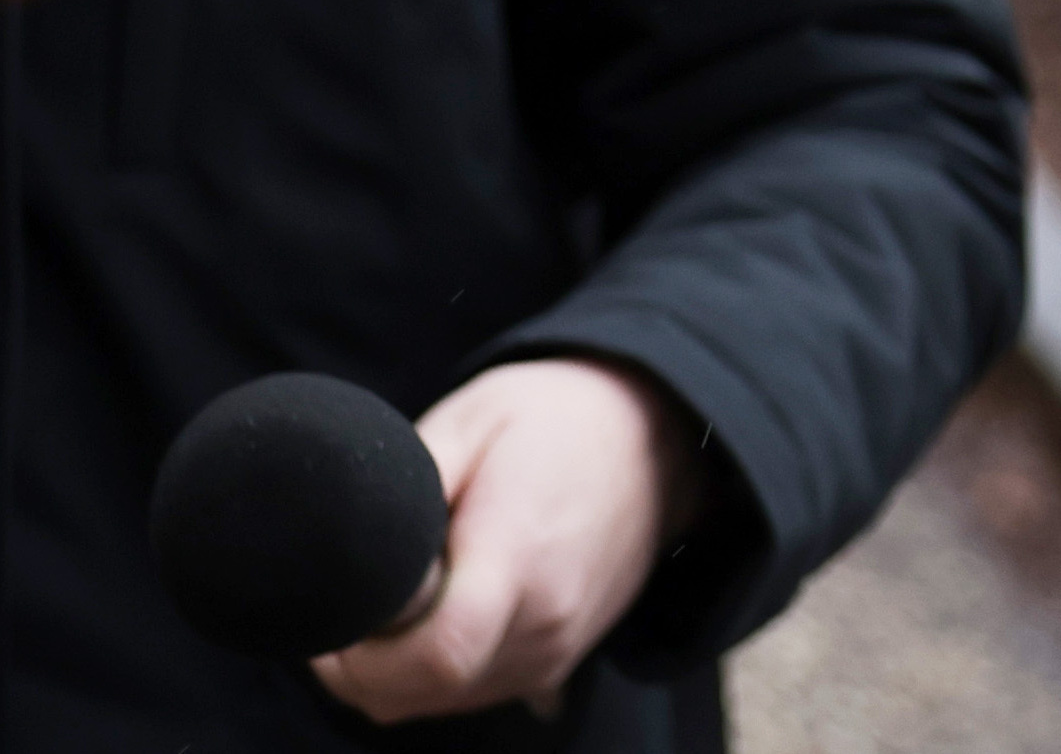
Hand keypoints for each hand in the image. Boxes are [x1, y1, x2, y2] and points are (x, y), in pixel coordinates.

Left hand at [309, 360, 700, 724]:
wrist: (658, 437)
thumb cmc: (556, 421)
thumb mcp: (471, 420)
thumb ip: (406, 486)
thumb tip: (347, 549)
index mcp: (520, 554)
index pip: (436, 652)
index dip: (361, 656)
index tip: (339, 618)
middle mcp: (546, 617)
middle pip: (422, 692)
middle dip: (360, 670)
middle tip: (348, 612)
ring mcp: (558, 647)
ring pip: (441, 704)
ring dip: (395, 677)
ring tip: (391, 609)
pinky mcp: (561, 660)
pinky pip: (474, 697)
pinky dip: (434, 678)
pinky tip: (430, 622)